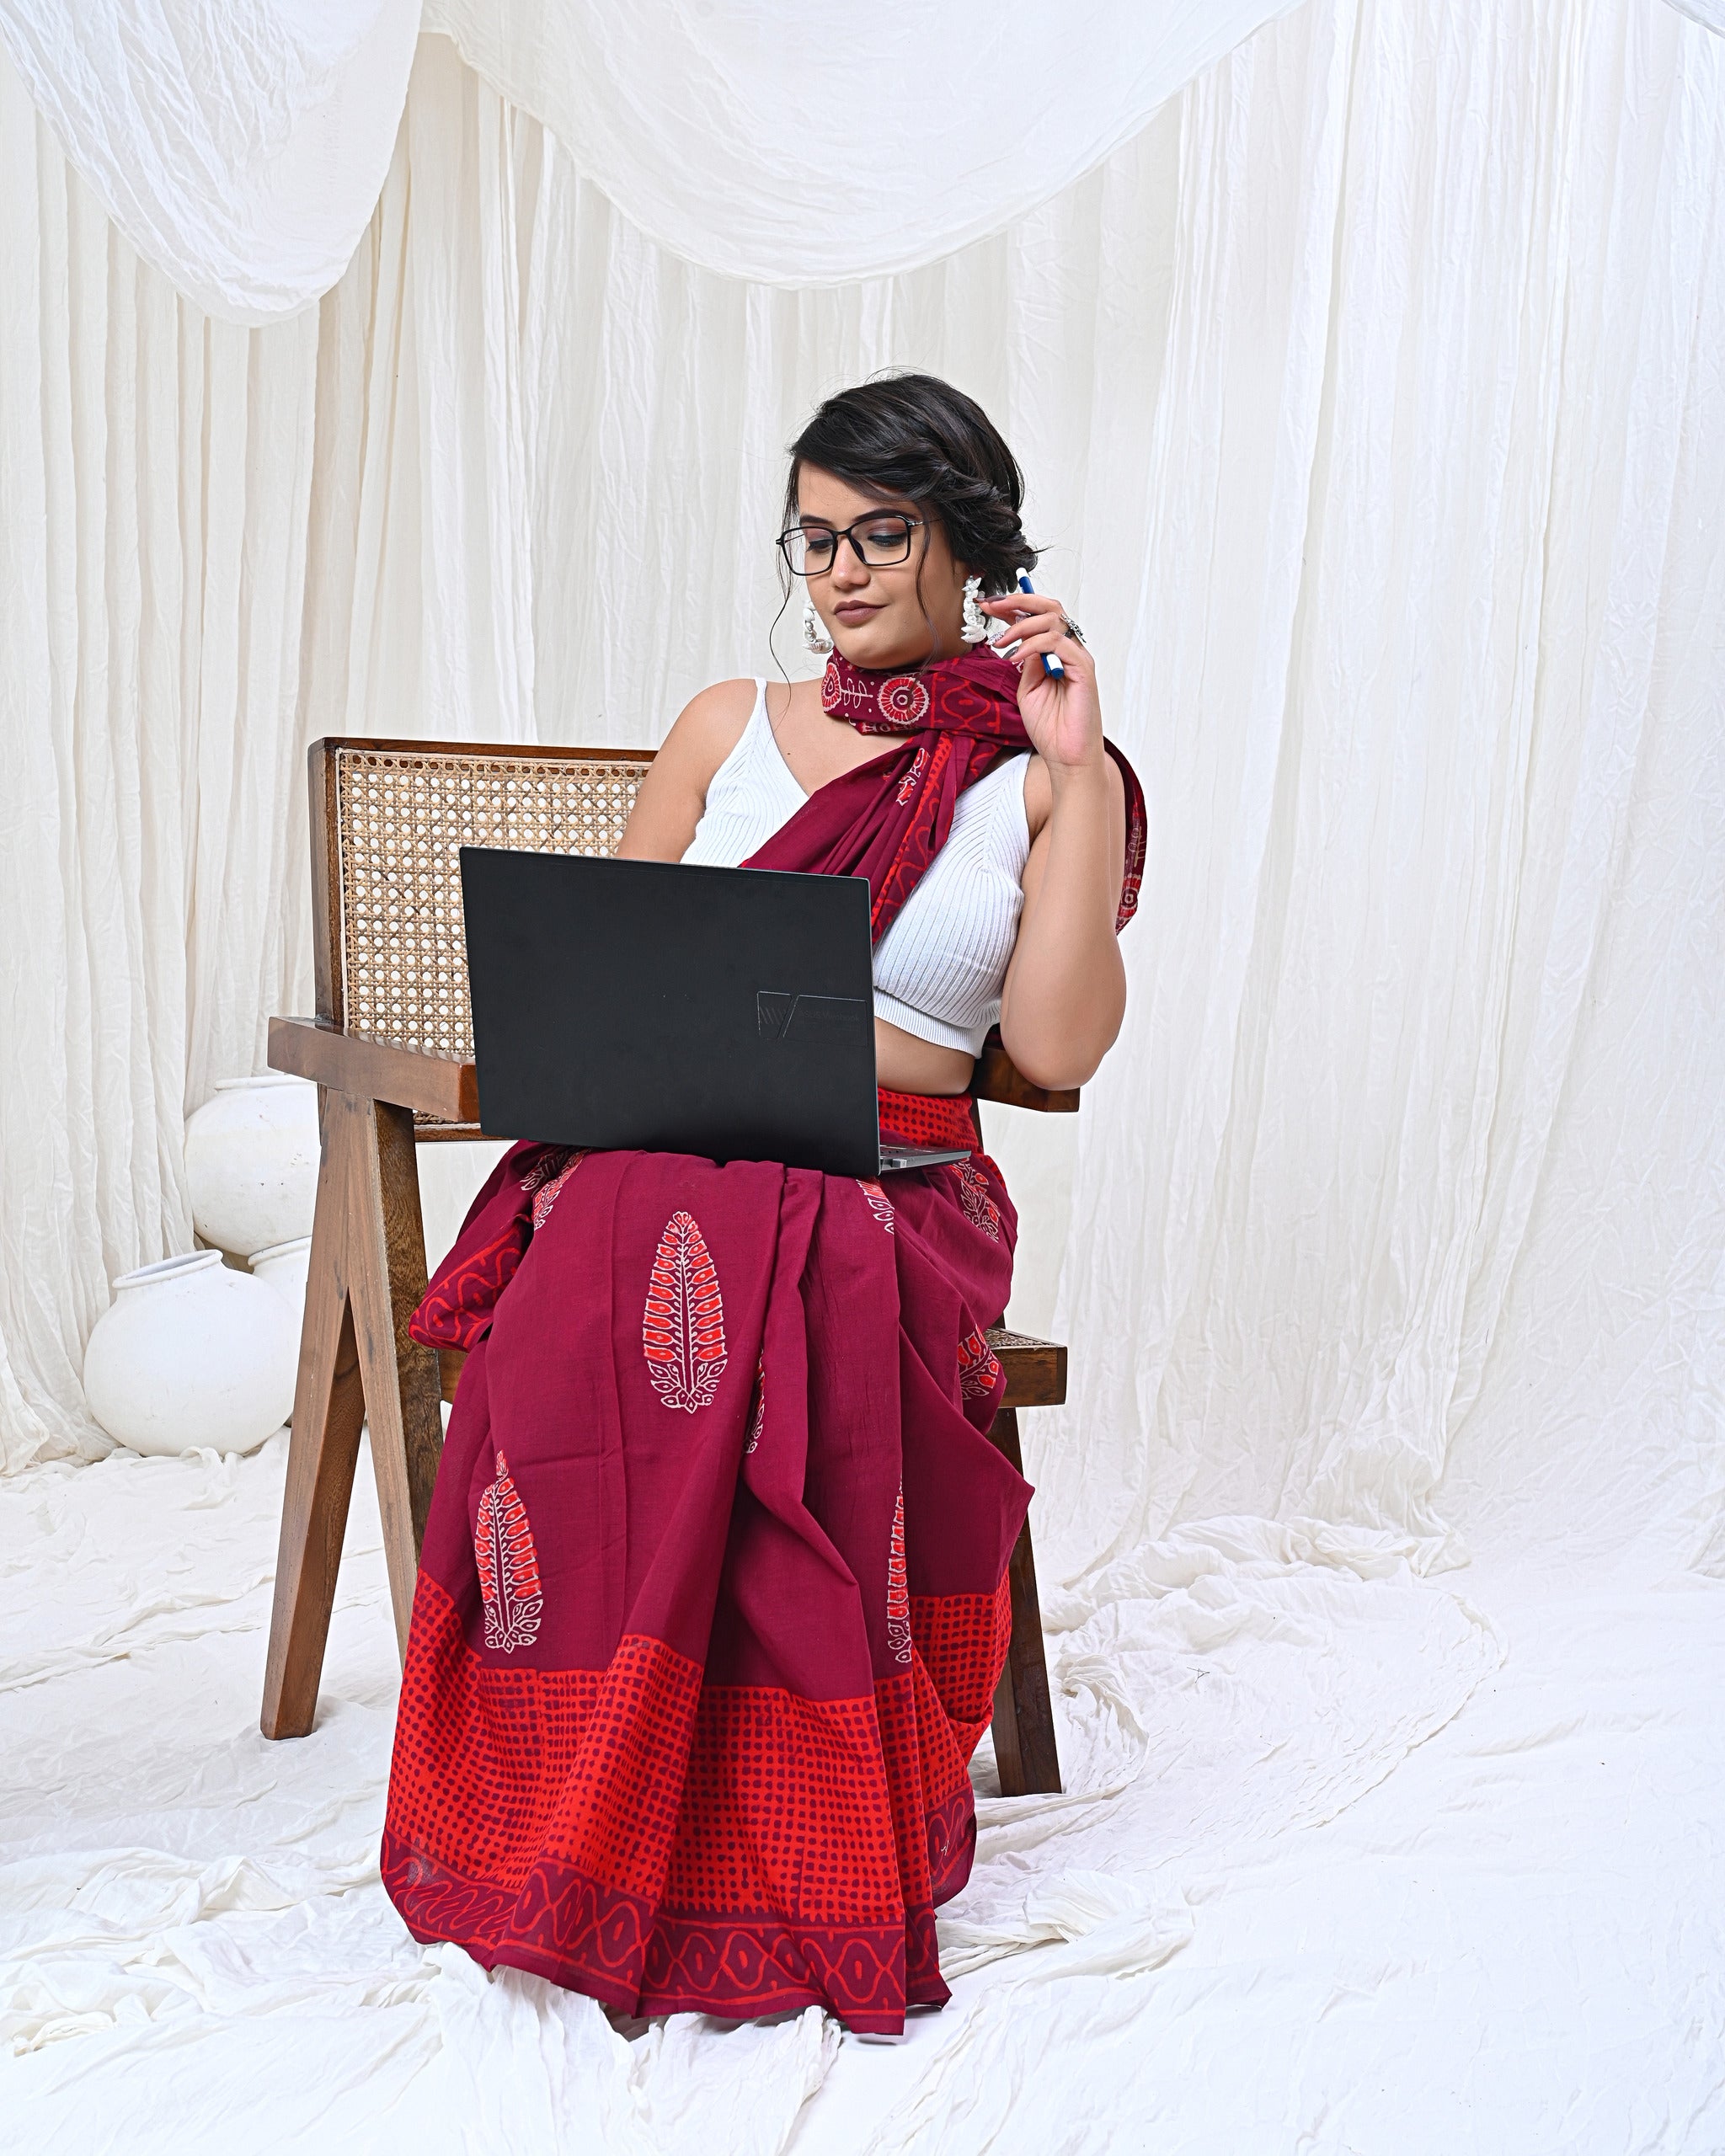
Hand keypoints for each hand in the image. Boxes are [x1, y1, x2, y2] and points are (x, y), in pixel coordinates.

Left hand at [979, 592, 1103, 774]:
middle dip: (1017, 601)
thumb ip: (1025, 663)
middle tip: (991, 606)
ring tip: (1001, 643)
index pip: (1038, 617)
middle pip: (1049, 607)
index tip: (987, 605)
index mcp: (1056, 654)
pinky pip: (1057, 642)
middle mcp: (1069, 651)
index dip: (1013, 607)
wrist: (1066, 757)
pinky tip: (1015, 657)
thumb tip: (1017, 641)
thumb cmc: (1051, 728)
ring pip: (1053, 619)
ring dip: (1020, 625)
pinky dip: (1032, 645)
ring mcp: (1077, 658)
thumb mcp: (1026, 689)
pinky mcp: (1083, 669)